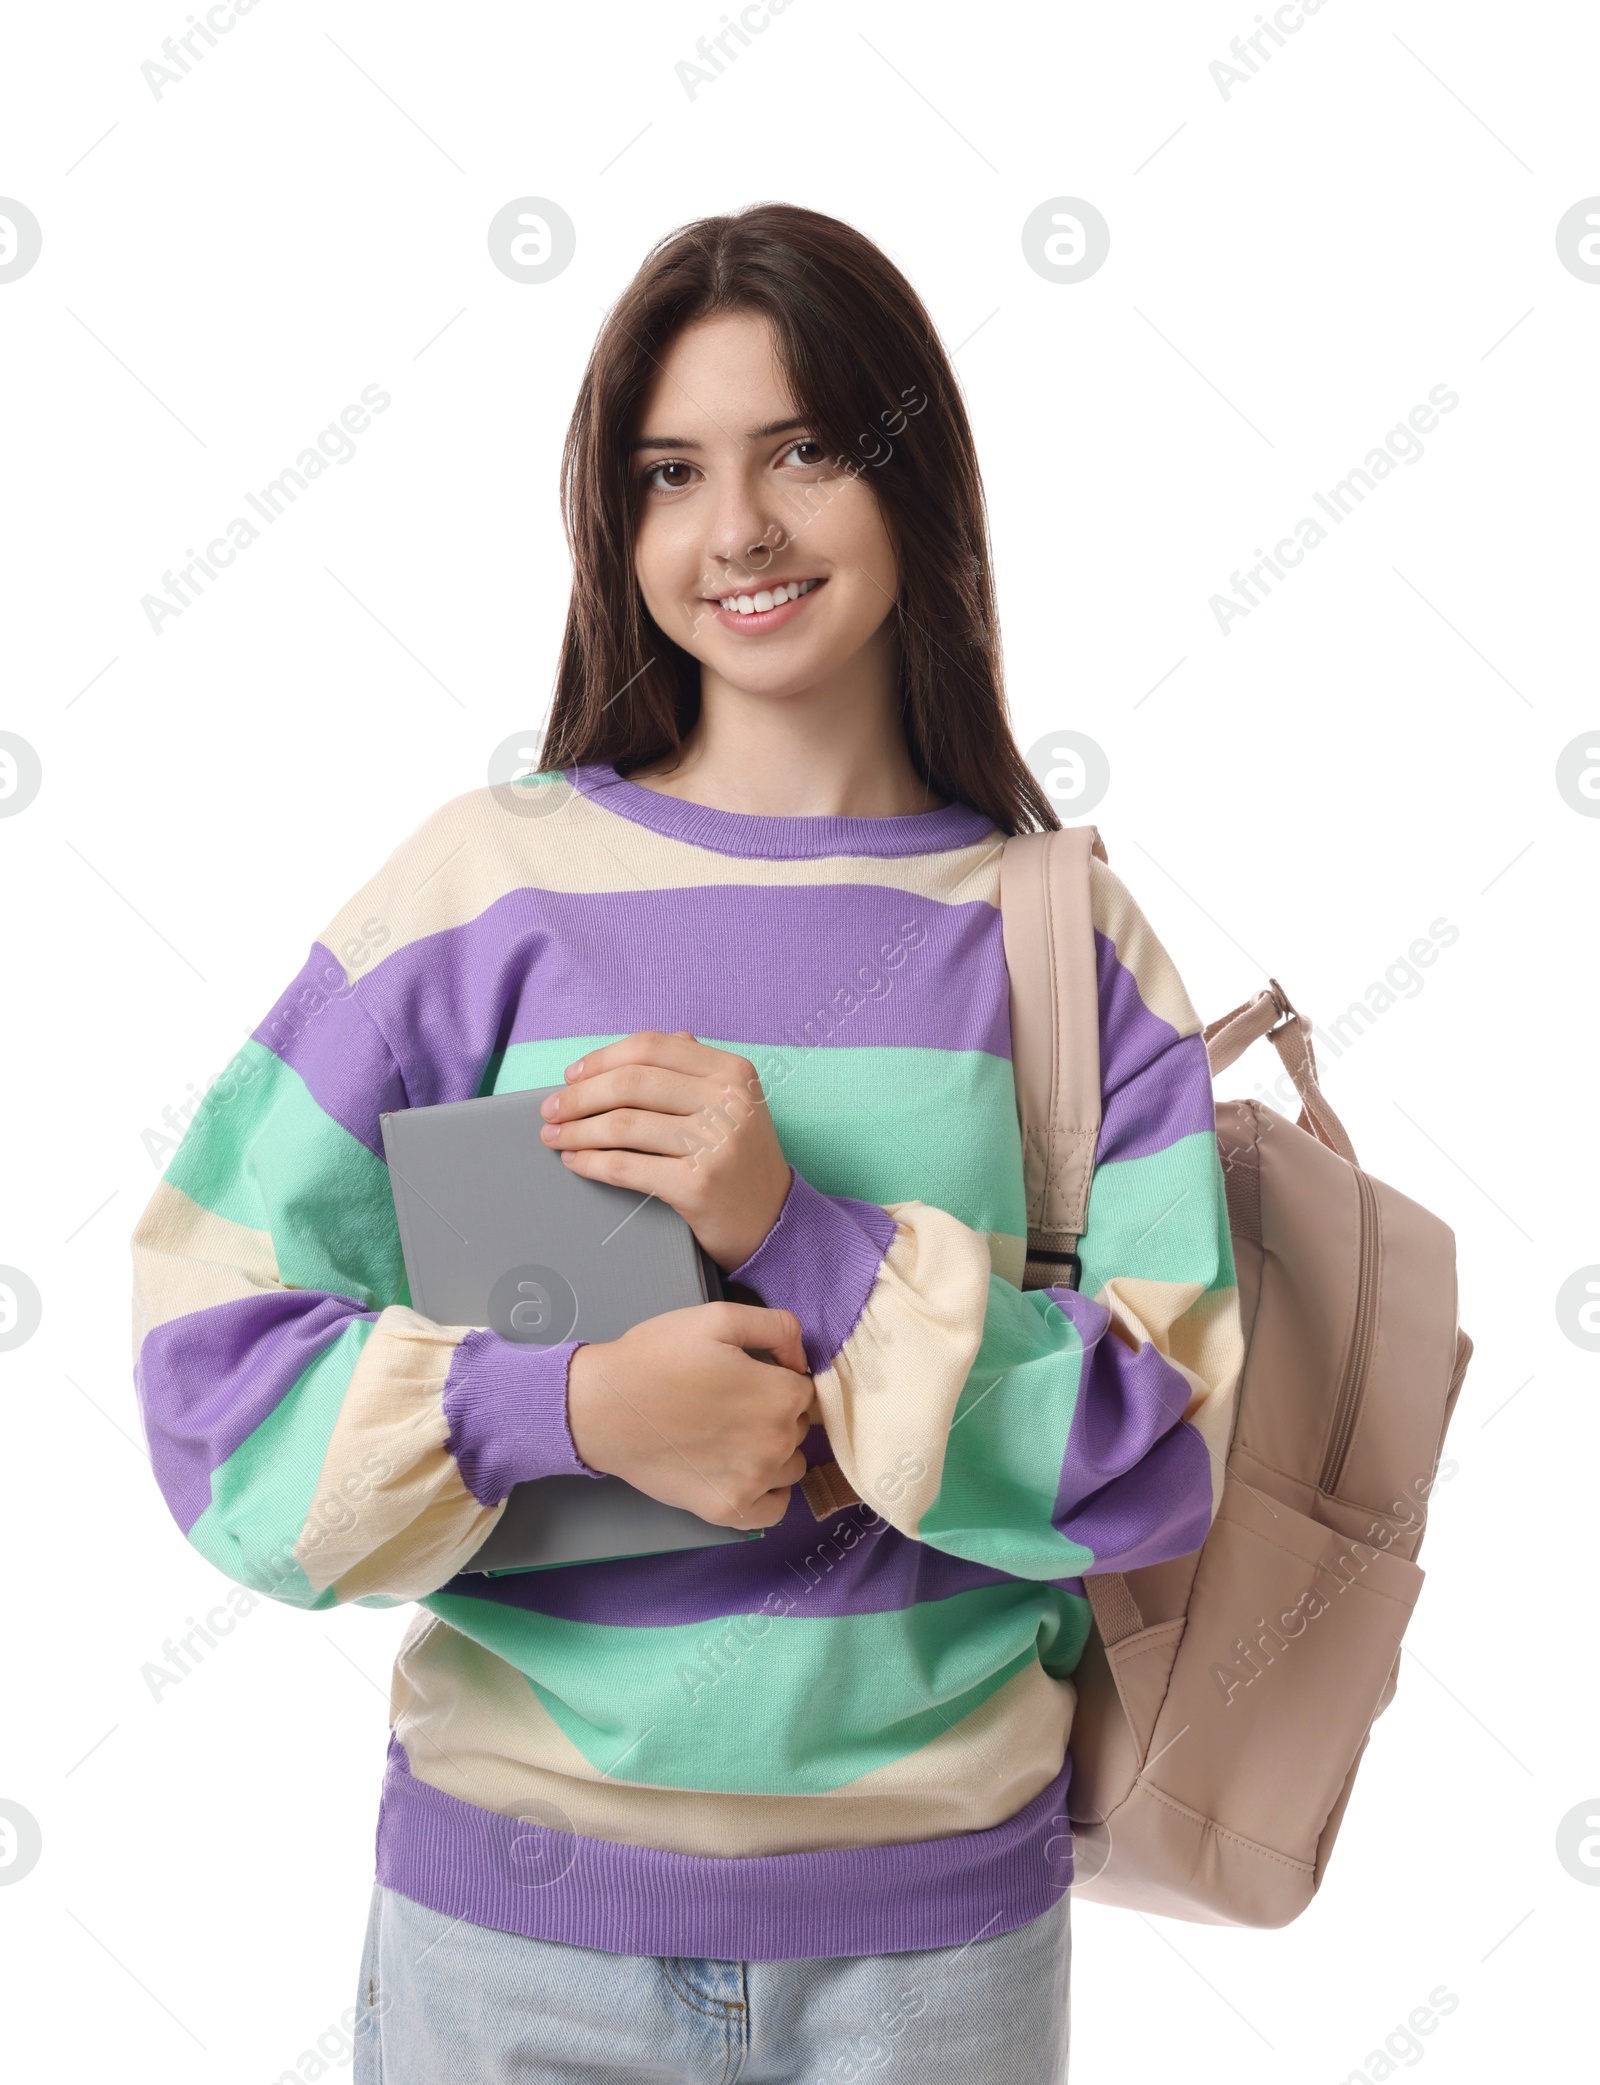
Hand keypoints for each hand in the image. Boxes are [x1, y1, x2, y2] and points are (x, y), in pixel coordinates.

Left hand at [538, 1030, 792, 1270]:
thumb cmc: (740, 1159)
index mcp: (733, 1071)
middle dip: (579, 1095)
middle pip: (631, 1083)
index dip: (603, 1058)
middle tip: (550, 1109)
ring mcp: (715, 1142)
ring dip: (576, 1130)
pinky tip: (574, 1161)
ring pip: (623, 1124)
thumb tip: (624, 1054)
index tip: (571, 1074)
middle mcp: (728, 1101)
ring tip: (553, 1136)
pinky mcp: (697, 1184)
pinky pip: (625, 1166)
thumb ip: (689, 1070)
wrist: (774, 1220)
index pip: (652, 1048)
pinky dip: (590, 1162)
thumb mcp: (730, 1103)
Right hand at [566, 1301, 814, 1527]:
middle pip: (797, 1427)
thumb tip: (801, 1357)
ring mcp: (752, 1482)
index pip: (805, 1390)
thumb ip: (776, 1327)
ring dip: (772, 1451)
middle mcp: (776, 1443)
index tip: (748, 1376)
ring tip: (730, 1434)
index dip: (778, 1379)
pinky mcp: (726, 1509)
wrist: (602, 1408)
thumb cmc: (655, 1358)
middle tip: (729, 1402)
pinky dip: (766, 1493)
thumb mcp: (717, 1318)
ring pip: (790, 1465)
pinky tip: (741, 1472)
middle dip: (773, 1412)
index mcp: (780, 1395)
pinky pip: (773, 1509)